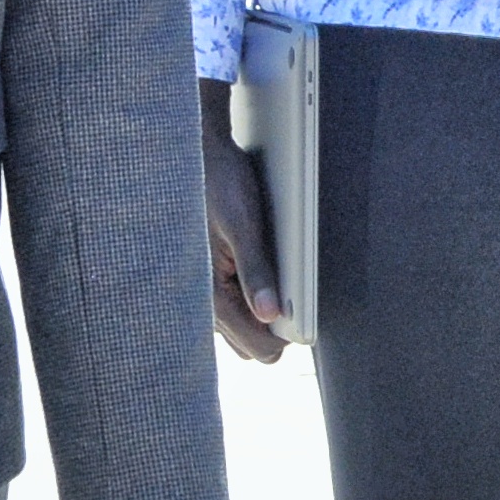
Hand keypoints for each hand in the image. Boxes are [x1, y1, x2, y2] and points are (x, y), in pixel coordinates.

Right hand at [197, 82, 283, 362]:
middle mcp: (200, 299)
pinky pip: (233, 307)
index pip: (256, 345)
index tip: (303, 312)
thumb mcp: (243, 223)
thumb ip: (256, 271)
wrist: (195, 155)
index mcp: (208, 292)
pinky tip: (262, 271)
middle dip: (274, 328)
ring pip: (241, 327)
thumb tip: (271, 313)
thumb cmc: (218, 183)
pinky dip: (250, 299)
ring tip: (276, 277)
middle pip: (249, 344)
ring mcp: (201, 291)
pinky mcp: (205, 277)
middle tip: (290, 290)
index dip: (285, 335)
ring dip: (261, 314)